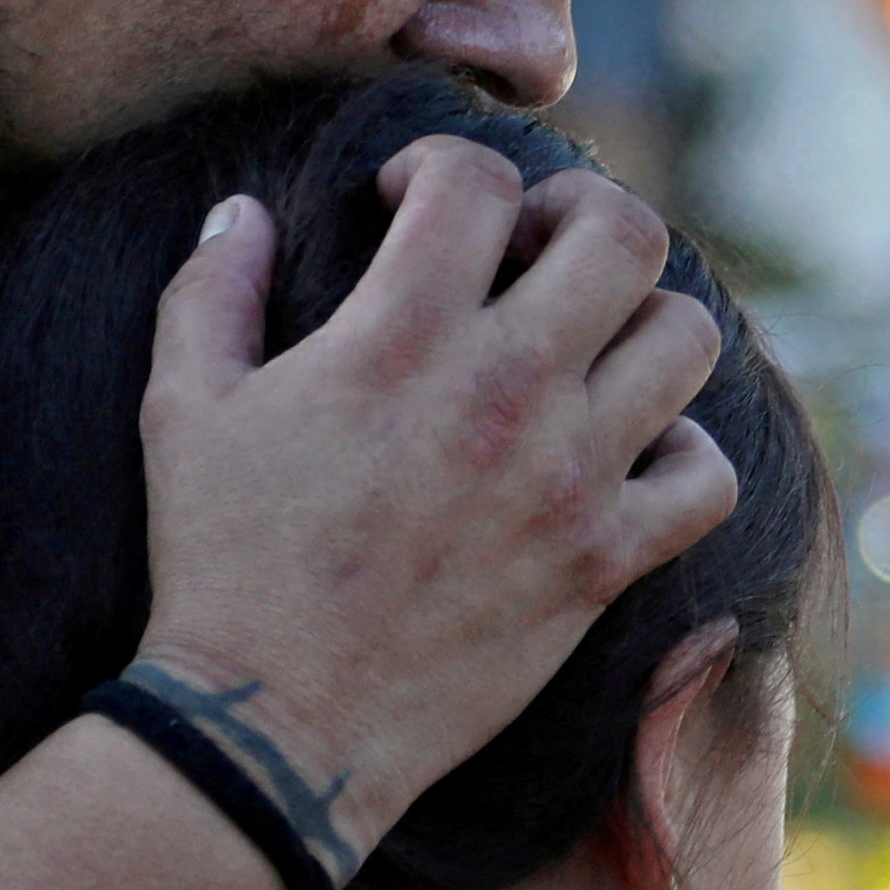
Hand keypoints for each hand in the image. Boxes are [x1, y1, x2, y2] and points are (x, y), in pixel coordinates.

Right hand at [126, 146, 736, 856]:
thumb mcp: (182, 409)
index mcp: (400, 335)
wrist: (273, 725)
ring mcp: (569, 478)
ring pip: (685, 339)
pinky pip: (706, 477)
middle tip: (533, 247)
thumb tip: (241, 211)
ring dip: (644, 322)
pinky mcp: (602, 563)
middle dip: (582, 214)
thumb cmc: (218, 560)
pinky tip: (629, 451)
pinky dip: (685, 453)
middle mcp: (505, 391)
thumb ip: (211, 290)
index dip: (442, 164)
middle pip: (623, 234)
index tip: (408, 203)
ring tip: (588, 344)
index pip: (477, 180)